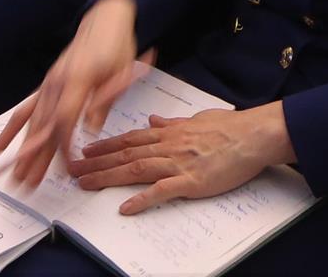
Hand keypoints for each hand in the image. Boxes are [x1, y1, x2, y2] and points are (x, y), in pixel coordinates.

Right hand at [0, 0, 147, 192]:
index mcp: (78, 78)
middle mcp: (57, 83)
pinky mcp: (46, 87)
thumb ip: (106, 100)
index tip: (64, 166)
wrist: (105, 21)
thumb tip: (90, 128)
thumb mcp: (122, 71)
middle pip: (43, 125)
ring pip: (32, 122)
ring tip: (15, 177)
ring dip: (23, 150)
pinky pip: (25, 110)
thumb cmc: (116, 46)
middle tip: (27, 184)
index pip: (65, 117)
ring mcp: (48, 85)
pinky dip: (11, 130)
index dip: (62, 143)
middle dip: (35, 156)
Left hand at [69, 104, 294, 215]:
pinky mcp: (191, 180)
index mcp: (171, 132)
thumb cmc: (231, 127)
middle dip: (97, 163)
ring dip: (108, 177)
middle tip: (72, 171)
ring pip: (136, 170)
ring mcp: (179, 163)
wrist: (255, 135)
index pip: (131, 139)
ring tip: (86, 185)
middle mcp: (169, 145)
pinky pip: (162, 191)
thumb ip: (173, 123)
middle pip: (126, 154)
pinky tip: (125, 208)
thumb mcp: (199, 119)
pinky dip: (142, 200)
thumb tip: (153, 121)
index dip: (106, 146)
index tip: (86, 151)